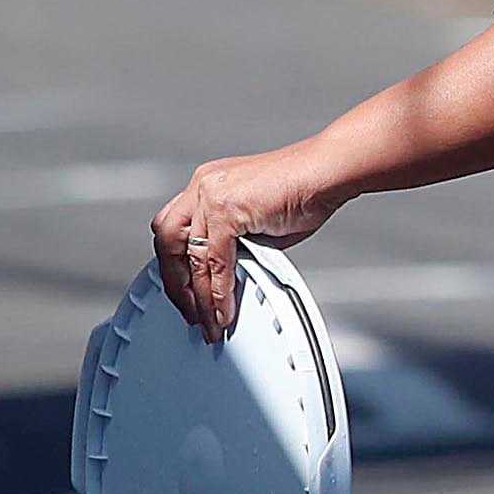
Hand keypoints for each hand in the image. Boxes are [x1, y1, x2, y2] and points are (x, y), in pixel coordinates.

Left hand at [150, 140, 343, 338]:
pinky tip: (225, 309)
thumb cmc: (304, 190)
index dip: (175, 265)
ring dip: (197, 295)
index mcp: (207, 185)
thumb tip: (229, 273)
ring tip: (208, 321)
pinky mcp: (225, 209)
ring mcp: (210, 195)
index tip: (185, 291)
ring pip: (189, 256)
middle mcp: (202, 186)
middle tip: (190, 312)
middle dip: (175, 283)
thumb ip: (236, 244)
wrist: (327, 171)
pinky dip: (219, 291)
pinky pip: (215, 260)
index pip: (173, 229)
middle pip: (166, 241)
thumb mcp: (258, 222)